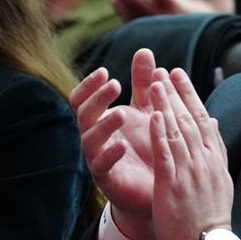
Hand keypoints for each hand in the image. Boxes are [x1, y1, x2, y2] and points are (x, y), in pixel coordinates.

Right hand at [70, 48, 160, 239]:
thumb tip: (144, 50)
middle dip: (96, 99)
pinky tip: (123, 146)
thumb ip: (144, 82)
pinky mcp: (107, 180)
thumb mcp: (148, 109)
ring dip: (103, 125)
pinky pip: (101, 166)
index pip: (83, 98)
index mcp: (101, 118)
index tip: (105, 72)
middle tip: (115, 85)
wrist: (157, 189)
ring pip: (89, 139)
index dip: (89, 85)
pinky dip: (110, 155)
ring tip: (121, 113)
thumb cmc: (148, 145)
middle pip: (83, 114)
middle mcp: (94, 137)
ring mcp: (98, 159)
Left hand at [149, 67, 232, 239]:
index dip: (189, 95)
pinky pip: (167, 154)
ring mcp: (190, 172)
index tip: (178, 75)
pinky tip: (153, 115)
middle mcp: (204, 161)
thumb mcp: (219, 179)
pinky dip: (160, 132)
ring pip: (178, 131)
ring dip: (166, 105)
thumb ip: (214, 150)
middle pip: (190, 119)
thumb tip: (213, 123)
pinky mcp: (174, 185)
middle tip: (163, 69)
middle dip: (175, 92)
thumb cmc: (211, 218)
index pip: (202, 119)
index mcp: (214, 159)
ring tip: (155, 82)